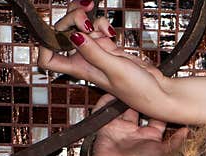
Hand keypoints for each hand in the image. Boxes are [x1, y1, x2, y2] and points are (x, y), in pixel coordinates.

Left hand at [37, 0, 174, 119]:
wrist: (158, 92)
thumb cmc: (138, 90)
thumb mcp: (115, 70)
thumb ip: (94, 53)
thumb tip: (73, 36)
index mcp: (80, 70)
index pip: (48, 59)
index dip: (46, 43)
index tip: (58, 31)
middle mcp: (83, 61)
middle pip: (62, 35)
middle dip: (69, 20)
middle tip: (83, 14)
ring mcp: (95, 53)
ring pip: (79, 28)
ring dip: (86, 18)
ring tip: (99, 23)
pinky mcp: (108, 48)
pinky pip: (96, 29)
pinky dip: (101, 24)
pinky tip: (110, 32)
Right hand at [86, 93, 189, 155]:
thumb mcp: (164, 153)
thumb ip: (175, 142)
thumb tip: (188, 131)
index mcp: (150, 138)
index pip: (157, 117)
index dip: (160, 106)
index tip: (165, 92)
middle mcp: (136, 132)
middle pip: (140, 109)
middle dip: (142, 98)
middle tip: (147, 83)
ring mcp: (121, 129)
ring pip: (124, 107)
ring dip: (127, 96)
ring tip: (131, 82)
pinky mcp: (107, 127)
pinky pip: (105, 110)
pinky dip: (107, 99)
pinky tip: (113, 89)